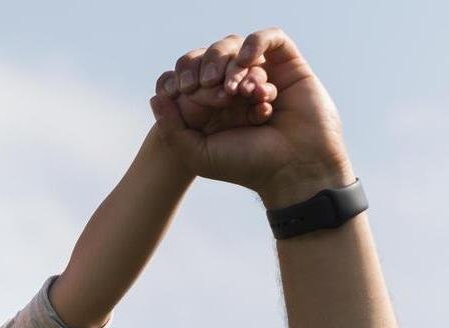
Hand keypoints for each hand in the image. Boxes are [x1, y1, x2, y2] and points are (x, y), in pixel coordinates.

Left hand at [150, 29, 354, 206]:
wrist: (292, 168)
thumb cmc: (246, 166)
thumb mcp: (197, 153)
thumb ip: (171, 128)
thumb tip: (156, 96)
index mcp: (213, 107)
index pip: (190, 76)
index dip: (183, 77)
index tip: (184, 91)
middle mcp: (236, 89)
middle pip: (211, 58)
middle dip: (206, 67)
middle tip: (210, 86)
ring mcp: (262, 75)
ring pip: (238, 48)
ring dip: (231, 65)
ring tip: (237, 91)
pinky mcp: (289, 66)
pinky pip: (270, 38)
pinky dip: (255, 43)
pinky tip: (247, 61)